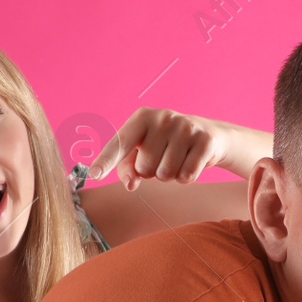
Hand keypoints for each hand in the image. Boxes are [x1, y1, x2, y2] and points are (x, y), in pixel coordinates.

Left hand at [86, 108, 264, 189]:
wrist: (208, 135)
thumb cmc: (166, 144)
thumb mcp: (143, 150)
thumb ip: (127, 167)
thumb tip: (130, 184)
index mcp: (142, 117)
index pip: (120, 143)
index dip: (106, 160)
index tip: (94, 175)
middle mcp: (163, 118)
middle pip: (144, 167)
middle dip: (151, 172)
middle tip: (163, 158)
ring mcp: (185, 127)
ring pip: (165, 174)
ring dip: (170, 175)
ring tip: (177, 160)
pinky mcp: (204, 141)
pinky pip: (187, 176)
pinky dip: (187, 177)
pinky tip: (191, 162)